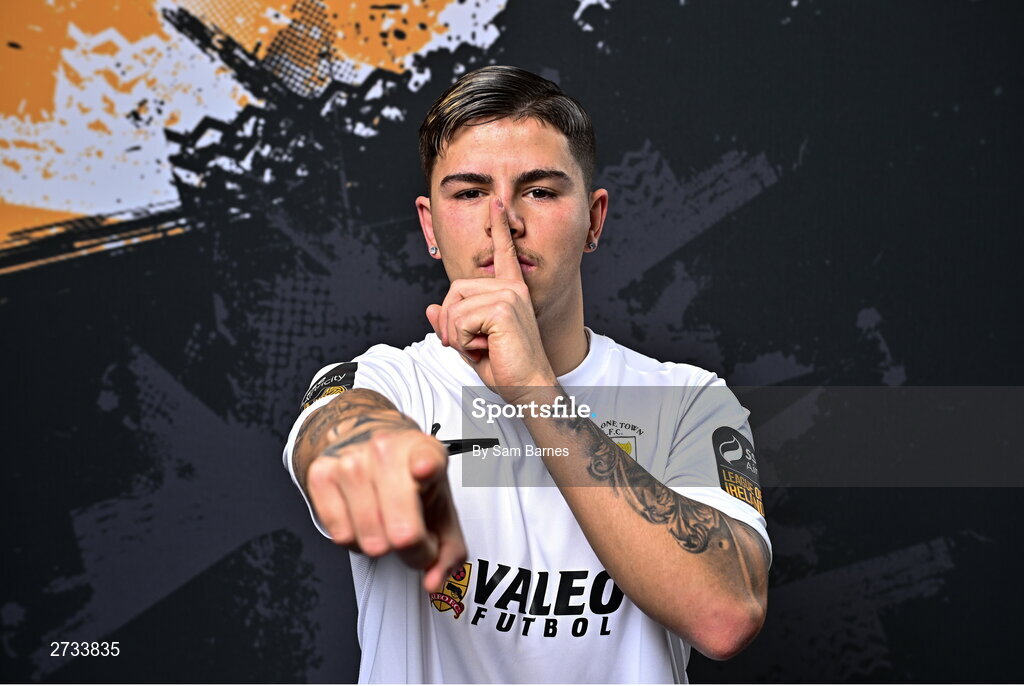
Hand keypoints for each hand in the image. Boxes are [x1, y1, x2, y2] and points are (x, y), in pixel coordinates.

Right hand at [305, 427, 466, 591]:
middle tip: (413, 536)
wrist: (378, 455)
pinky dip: (355, 540)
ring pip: (369, 538)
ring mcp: (351, 460)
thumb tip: (434, 581)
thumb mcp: (443, 511)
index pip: (426, 459)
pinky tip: (364, 521)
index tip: (425, 469)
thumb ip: (450, 552)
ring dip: (381, 544)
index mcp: (425, 452)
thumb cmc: (413, 483)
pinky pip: (340, 535)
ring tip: (388, 525)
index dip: (426, 467)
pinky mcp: (321, 474)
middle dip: (411, 549)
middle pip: (402, 529)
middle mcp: (387, 450)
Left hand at [425, 196, 556, 402]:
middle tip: (469, 343)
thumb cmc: (506, 366)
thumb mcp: (470, 342)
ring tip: (480, 348)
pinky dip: (461, 341)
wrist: (529, 386)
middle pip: (455, 289)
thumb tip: (430, 307)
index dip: (498, 227)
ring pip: (453, 308)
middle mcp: (511, 288)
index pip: (503, 253)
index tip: (496, 202)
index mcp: (511, 291)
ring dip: (456, 335)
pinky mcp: (502, 308)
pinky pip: (458, 320)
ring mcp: (508, 296)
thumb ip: (451, 323)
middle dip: (450, 321)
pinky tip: (483, 349)